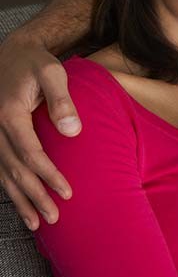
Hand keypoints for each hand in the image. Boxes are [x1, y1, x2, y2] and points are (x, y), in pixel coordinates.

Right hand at [0, 32, 79, 229]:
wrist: (11, 53)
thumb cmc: (35, 63)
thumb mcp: (52, 73)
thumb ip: (61, 100)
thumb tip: (72, 131)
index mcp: (10, 115)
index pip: (30, 153)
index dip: (48, 175)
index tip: (67, 193)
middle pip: (15, 170)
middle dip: (35, 196)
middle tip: (54, 218)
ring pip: (3, 174)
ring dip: (20, 200)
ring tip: (37, 224)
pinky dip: (9, 189)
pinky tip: (22, 205)